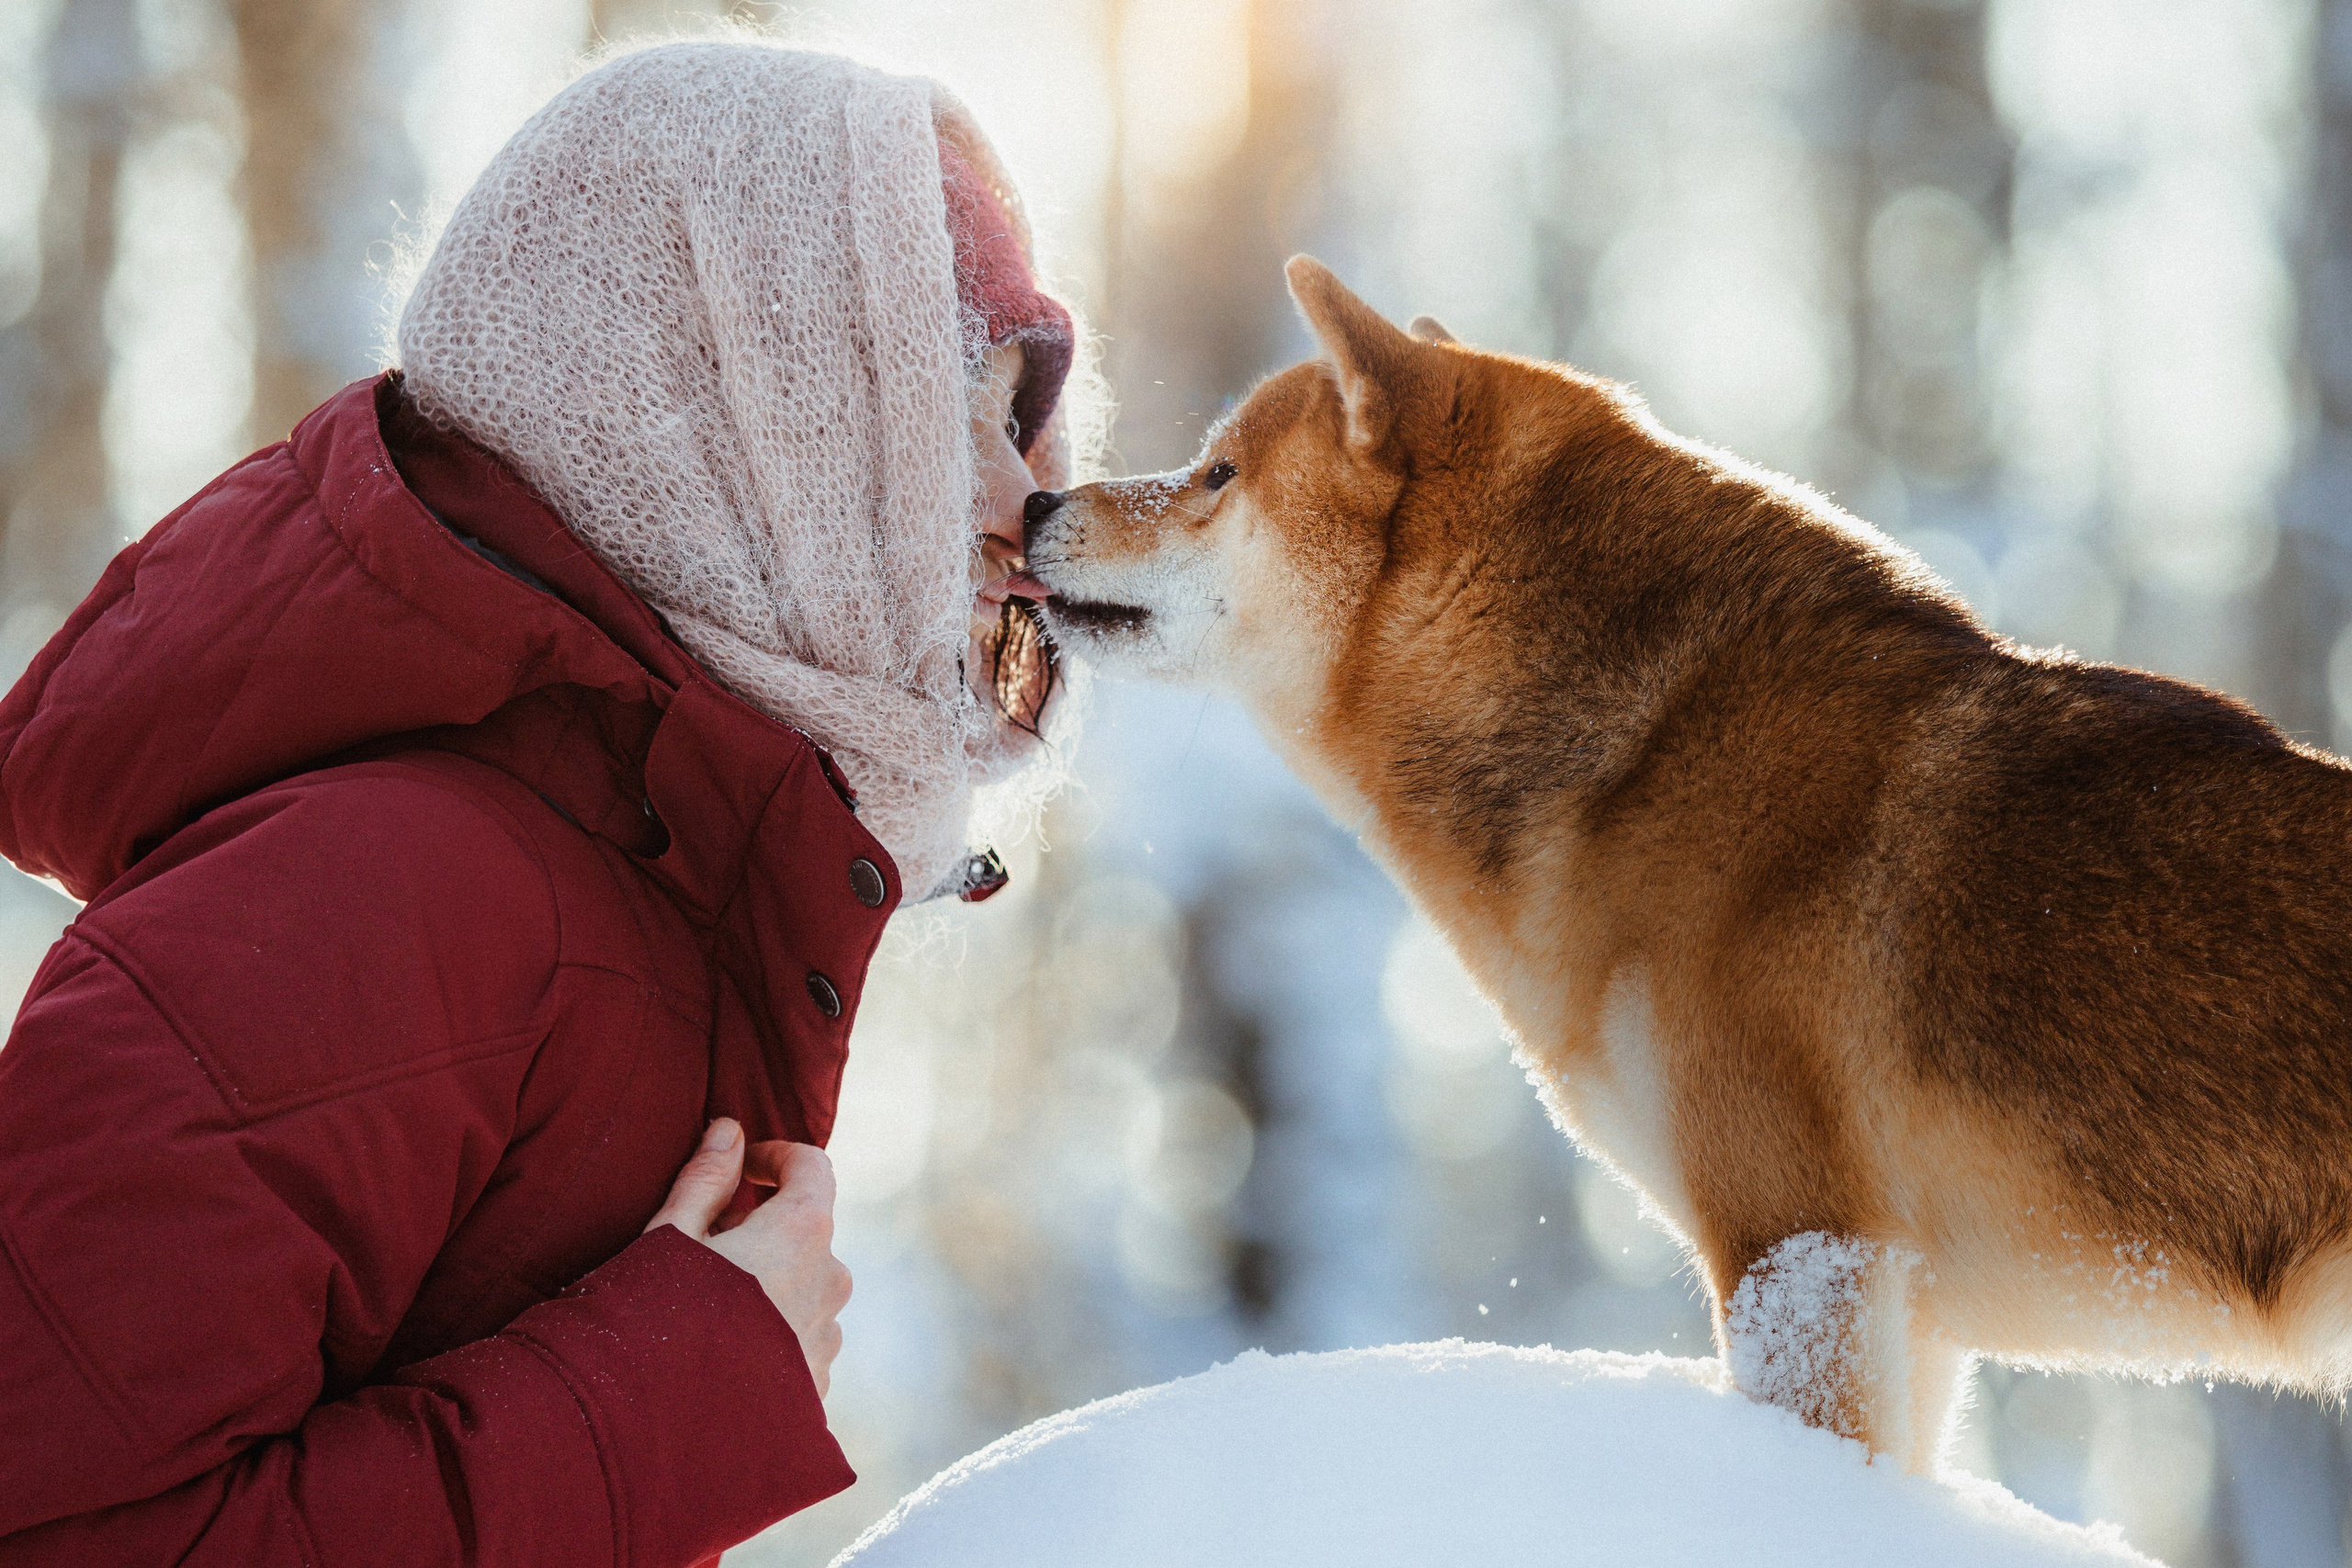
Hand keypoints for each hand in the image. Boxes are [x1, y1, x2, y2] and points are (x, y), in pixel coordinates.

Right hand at [645, 1118, 851, 1395]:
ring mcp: (826, 1338)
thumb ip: (706, 1179)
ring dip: (769, 1283)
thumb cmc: (656, 1319)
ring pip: (804, 1289)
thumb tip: (729, 1130)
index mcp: (802, 1234)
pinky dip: (770, 1332)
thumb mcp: (670, 1236)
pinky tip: (719, 1351)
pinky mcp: (816, 1386)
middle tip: (705, 1240)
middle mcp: (830, 1282)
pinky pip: (798, 1340)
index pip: (812, 1167)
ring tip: (707, 1305)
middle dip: (764, 1226)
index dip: (775, 1157)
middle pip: (806, 1232)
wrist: (658, 1430)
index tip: (741, 1167)